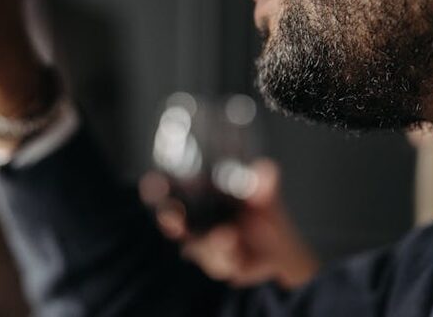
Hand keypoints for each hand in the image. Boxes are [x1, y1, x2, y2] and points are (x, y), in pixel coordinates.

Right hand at [140, 160, 318, 288]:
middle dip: (170, 220)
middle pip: (172, 221)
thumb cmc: (264, 217)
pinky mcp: (217, 263)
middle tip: (173, 219)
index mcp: (203, 196)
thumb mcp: (266, 197)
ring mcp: (204, 243)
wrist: (281, 252)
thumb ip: (264, 184)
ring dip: (211, 243)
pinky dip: (227, 258)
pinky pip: (215, 263)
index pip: (171, 190)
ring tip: (229, 237)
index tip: (152, 183)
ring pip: (197, 246)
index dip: (156, 188)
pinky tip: (239, 253)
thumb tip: (265, 169)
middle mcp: (198, 220)